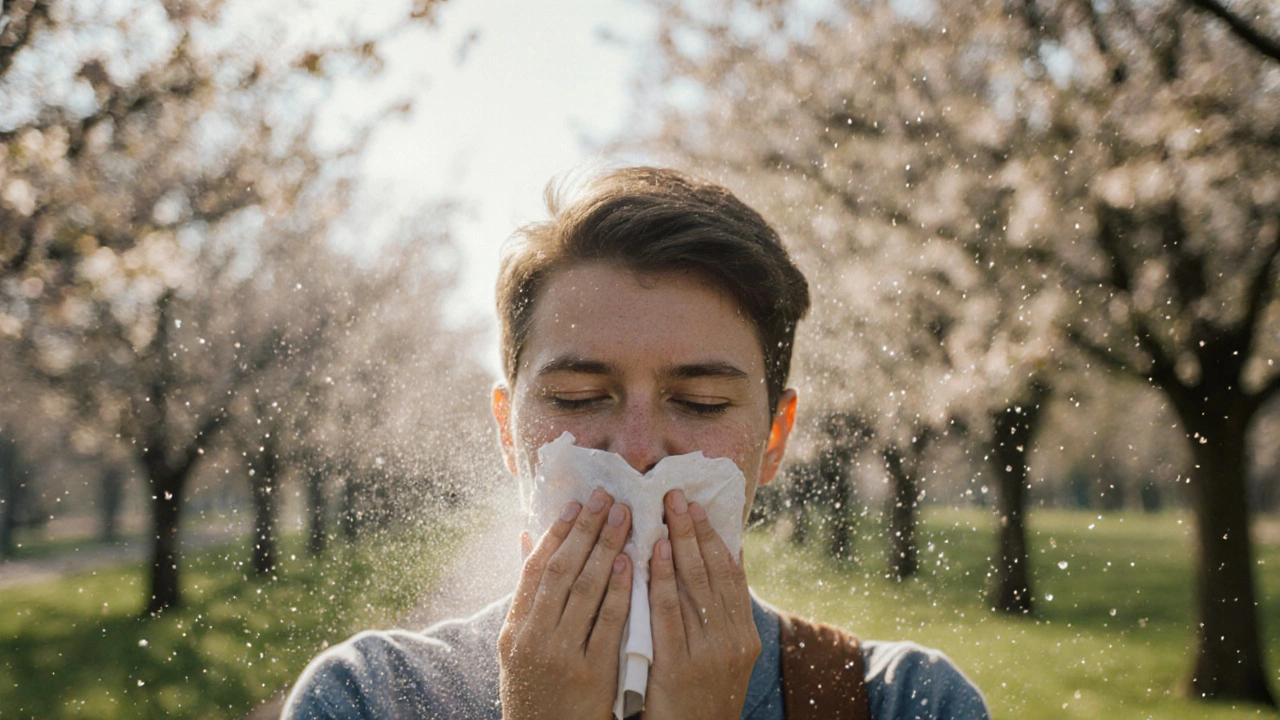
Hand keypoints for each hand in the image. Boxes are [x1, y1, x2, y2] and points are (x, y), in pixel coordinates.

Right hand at [498, 488, 632, 719]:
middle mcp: (532, 638)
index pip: (535, 569)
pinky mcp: (590, 673)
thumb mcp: (519, 648)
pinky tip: (631, 563)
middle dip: (586, 530)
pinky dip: (618, 590)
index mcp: (514, 629)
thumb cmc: (537, 692)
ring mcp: (561, 655)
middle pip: (561, 571)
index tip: (576, 504)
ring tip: (624, 517)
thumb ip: (527, 597)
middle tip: (606, 497)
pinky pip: (607, 623)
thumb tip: (526, 539)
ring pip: (584, 590)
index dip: (556, 533)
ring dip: (606, 548)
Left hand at [643, 489, 759, 719]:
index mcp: (744, 637)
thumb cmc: (699, 702)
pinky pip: (669, 612)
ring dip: (680, 542)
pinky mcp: (681, 667)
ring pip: (694, 584)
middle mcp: (732, 640)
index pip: (732, 575)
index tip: (700, 506)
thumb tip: (718, 568)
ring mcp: (709, 653)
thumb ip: (718, 620)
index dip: (715, 538)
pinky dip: (663, 577)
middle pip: (713, 572)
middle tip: (678, 494)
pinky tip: (656, 550)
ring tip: (668, 509)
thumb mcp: (721, 662)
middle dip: (695, 530)